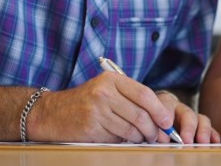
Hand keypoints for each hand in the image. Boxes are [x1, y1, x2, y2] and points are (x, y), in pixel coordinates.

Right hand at [27, 72, 175, 142]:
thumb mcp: (106, 89)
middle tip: (157, 135)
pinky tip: (121, 138)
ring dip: (140, 137)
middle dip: (153, 128)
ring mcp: (96, 111)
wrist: (52, 113)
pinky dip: (124, 141)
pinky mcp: (91, 128)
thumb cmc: (85, 102)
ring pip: (131, 129)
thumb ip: (130, 98)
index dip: (159, 109)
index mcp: (111, 79)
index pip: (144, 94)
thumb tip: (160, 116)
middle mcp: (104, 93)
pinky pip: (117, 138)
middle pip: (140, 114)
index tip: (167, 121)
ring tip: (141, 137)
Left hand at [156, 91, 220, 143]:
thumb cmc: (151, 119)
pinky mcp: (201, 126)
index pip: (166, 108)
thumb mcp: (149, 120)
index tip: (164, 137)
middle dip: (188, 128)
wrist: (156, 115)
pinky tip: (214, 142)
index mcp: (165, 103)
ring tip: (202, 143)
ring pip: (202, 120)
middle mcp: (181, 108)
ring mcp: (192, 117)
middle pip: (188, 114)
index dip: (166, 121)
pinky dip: (213, 135)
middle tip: (186, 141)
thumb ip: (154, 128)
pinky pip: (210, 128)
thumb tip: (162, 139)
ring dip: (203, 132)